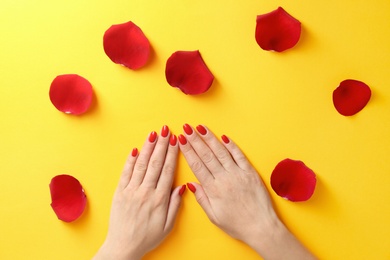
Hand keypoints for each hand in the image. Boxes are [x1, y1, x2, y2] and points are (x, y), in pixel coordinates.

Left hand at [94, 126, 184, 259]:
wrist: (123, 246)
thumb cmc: (147, 237)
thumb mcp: (168, 226)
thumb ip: (175, 205)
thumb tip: (181, 187)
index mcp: (159, 199)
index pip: (168, 170)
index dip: (172, 154)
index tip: (176, 141)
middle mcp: (145, 191)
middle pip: (155, 163)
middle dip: (162, 144)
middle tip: (166, 130)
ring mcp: (131, 190)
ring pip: (141, 164)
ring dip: (148, 147)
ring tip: (153, 134)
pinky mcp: (119, 192)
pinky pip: (125, 172)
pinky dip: (130, 160)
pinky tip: (136, 149)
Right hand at [179, 124, 314, 258]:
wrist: (261, 227)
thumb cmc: (237, 224)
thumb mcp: (214, 216)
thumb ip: (202, 198)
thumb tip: (190, 184)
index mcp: (214, 189)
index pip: (197, 165)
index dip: (188, 151)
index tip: (181, 140)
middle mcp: (225, 178)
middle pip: (206, 155)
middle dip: (195, 139)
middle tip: (186, 127)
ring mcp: (238, 173)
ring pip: (221, 152)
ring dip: (210, 138)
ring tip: (200, 127)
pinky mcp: (250, 172)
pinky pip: (239, 155)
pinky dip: (231, 145)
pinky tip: (223, 136)